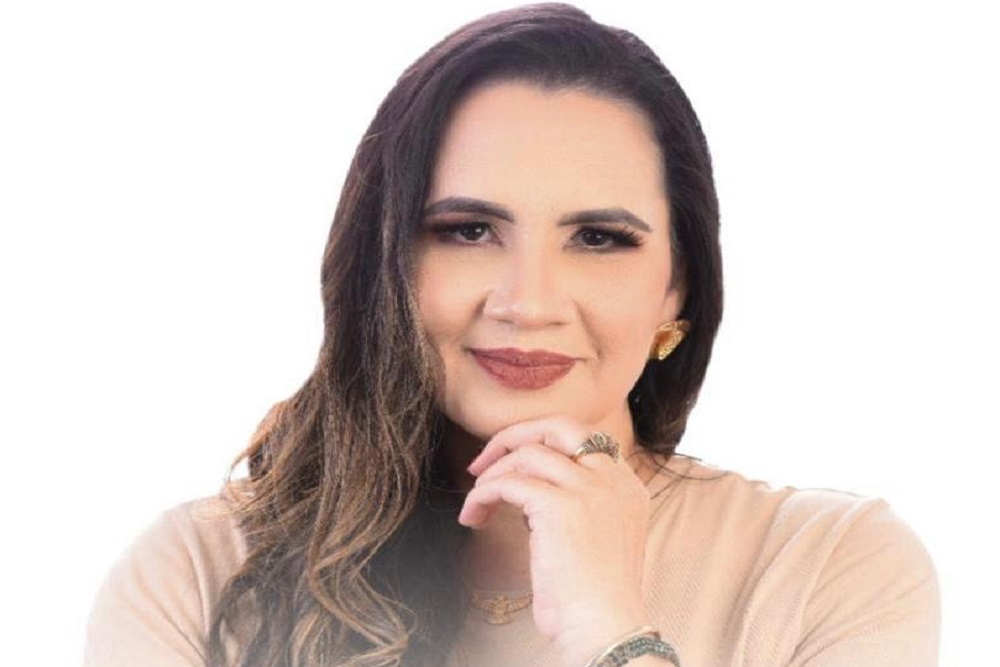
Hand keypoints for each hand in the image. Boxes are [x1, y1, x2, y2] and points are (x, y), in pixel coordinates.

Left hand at [459, 416, 653, 666]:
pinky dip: (482, 495)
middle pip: (558, 427)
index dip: (540, 445)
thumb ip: (576, 504)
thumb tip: (529, 487)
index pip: (581, 439)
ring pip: (527, 454)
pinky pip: (508, 483)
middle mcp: (612, 479)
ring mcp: (589, 489)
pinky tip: (473, 515)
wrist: (605, 627)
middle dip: (515, 437)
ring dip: (492, 474)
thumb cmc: (594, 597)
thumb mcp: (598, 536)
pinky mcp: (561, 506)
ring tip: (477, 503)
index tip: (512, 466)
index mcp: (626, 485)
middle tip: (485, 461)